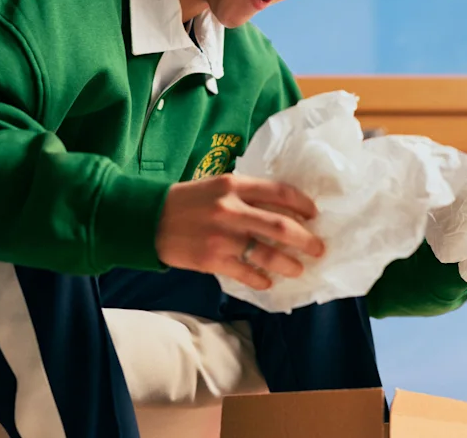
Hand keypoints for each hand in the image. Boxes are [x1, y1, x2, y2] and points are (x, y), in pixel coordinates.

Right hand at [155, 174, 323, 290]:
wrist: (148, 219)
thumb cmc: (186, 201)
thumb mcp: (215, 186)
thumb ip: (245, 193)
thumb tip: (281, 208)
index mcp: (233, 185)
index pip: (279, 192)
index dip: (303, 204)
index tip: (314, 214)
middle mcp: (230, 209)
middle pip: (281, 226)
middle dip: (306, 239)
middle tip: (318, 248)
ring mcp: (222, 236)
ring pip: (267, 253)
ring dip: (289, 263)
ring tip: (298, 268)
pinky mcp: (212, 259)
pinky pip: (246, 272)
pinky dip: (261, 279)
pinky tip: (268, 282)